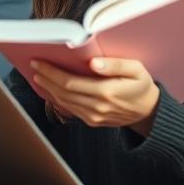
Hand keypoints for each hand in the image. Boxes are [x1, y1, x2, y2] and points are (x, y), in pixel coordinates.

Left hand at [28, 58, 160, 134]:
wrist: (149, 111)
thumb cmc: (141, 85)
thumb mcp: (136, 69)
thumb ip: (116, 64)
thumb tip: (93, 63)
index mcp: (107, 92)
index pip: (70, 82)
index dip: (51, 73)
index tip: (39, 62)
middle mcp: (98, 106)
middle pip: (63, 92)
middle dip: (46, 78)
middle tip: (34, 66)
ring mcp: (94, 116)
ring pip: (64, 102)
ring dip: (49, 89)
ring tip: (39, 76)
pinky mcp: (93, 121)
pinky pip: (70, 109)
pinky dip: (57, 98)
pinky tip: (51, 89)